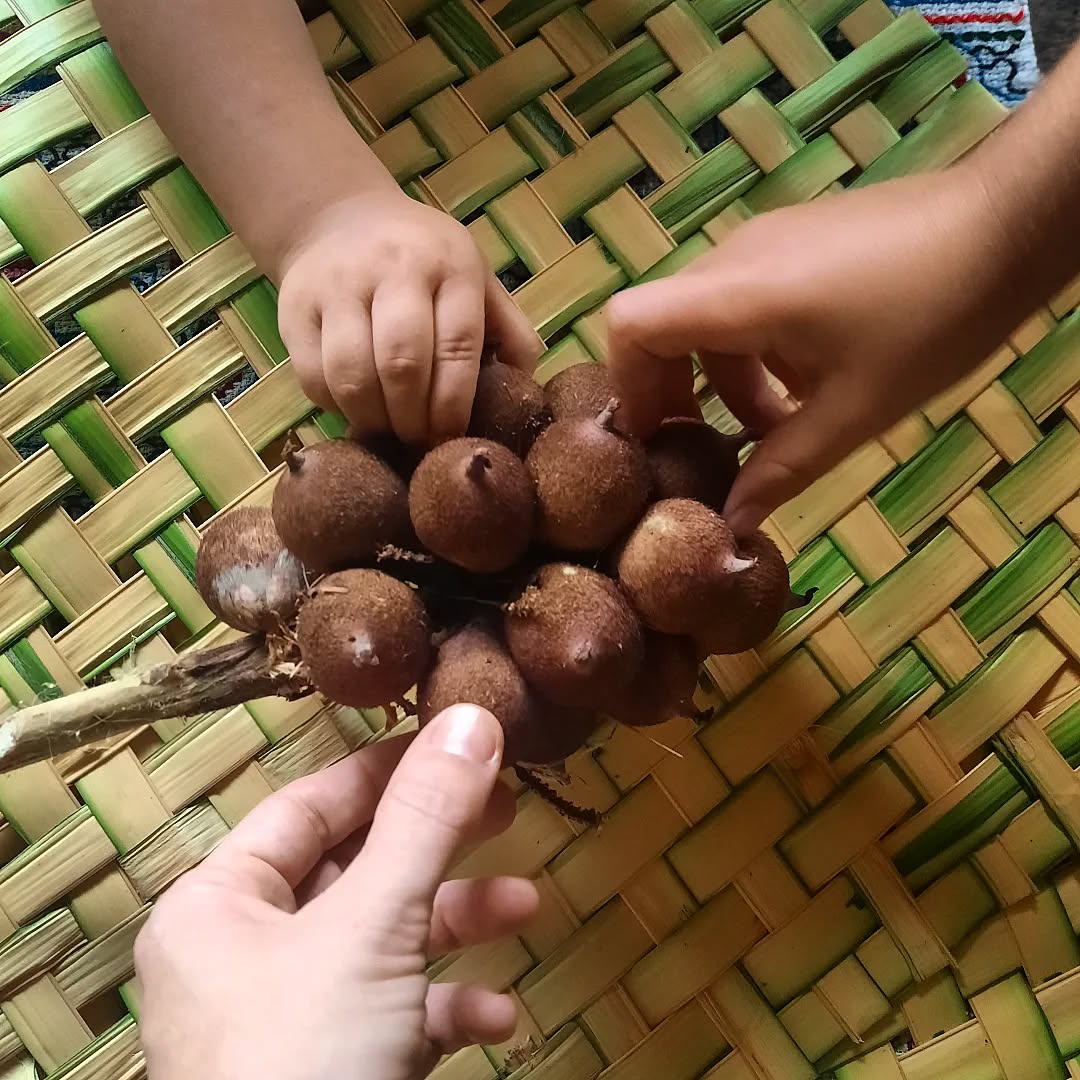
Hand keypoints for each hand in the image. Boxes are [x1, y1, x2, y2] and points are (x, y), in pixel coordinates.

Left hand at [134, 704, 538, 1079]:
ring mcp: (288, 1021)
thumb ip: (424, 819)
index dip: (387, 769)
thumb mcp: (371, 927)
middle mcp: (244, 957)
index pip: (310, 805)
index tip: (458, 741)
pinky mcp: (331, 1072)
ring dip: (456, 927)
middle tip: (509, 807)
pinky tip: (498, 1016)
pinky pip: (392, 1019)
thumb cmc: (304, 1057)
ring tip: (528, 908)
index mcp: (218, 907)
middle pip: (356, 872)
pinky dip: (444, 1010)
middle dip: (438, 847)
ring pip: (383, 945)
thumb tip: (473, 715)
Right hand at [276, 192, 542, 445]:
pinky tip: (354, 409)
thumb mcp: (476, 280)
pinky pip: (313, 375)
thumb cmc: (425, 263)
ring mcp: (338, 284)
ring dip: (373, 419)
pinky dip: (335, 406)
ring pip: (352, 374)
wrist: (340, 218)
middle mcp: (394, 267)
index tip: (452, 439)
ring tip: (387, 432)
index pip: (457, 347)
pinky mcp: (294, 305)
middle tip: (418, 444)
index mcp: (450, 265)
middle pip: (402, 364)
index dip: (454, 405)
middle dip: (413, 420)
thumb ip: (507, 332)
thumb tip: (524, 395)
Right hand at [605, 169, 1027, 535]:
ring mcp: (765, 242)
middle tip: (707, 451)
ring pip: (706, 318)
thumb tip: (733, 524)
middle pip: (662, 326)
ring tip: (773, 430)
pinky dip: (751, 350)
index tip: (657, 439)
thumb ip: (782, 469)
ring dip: (722, 380)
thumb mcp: (856, 411)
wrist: (1010, 222)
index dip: (627, 386)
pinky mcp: (795, 239)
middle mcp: (735, 258)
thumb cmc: (934, 319)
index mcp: (739, 295)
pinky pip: (743, 299)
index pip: (630, 323)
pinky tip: (805, 384)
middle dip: (674, 395)